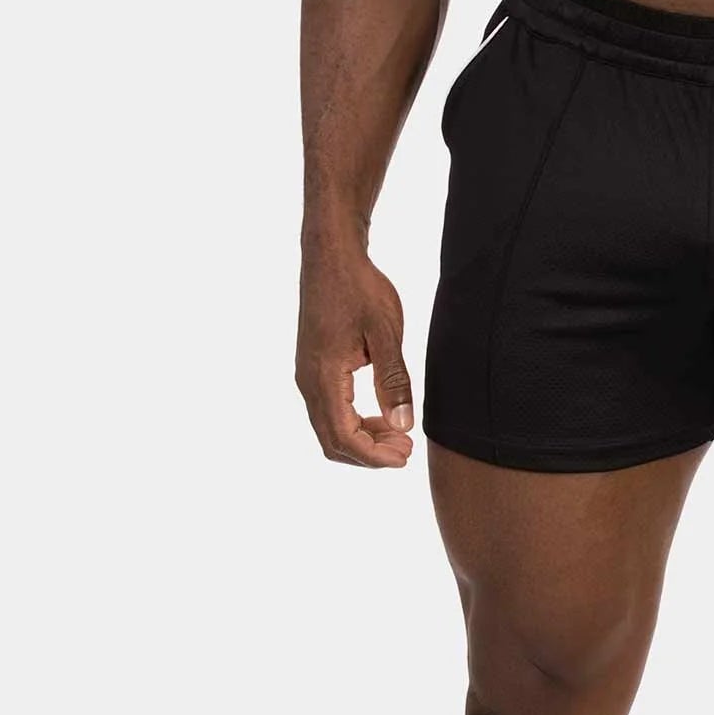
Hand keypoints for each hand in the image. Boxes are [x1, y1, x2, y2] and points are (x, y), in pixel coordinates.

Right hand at [296, 250, 415, 467]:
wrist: (330, 256)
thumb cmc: (359, 288)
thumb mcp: (385, 333)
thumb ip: (393, 380)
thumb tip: (402, 424)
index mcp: (323, 377)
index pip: (344, 437)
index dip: (375, 456)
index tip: (404, 457)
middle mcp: (308, 382)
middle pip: (332, 441)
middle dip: (370, 454)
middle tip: (405, 450)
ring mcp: (307, 376)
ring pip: (329, 428)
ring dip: (362, 439)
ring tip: (398, 434)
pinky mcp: (313, 368)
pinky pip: (329, 410)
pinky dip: (354, 422)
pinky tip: (381, 415)